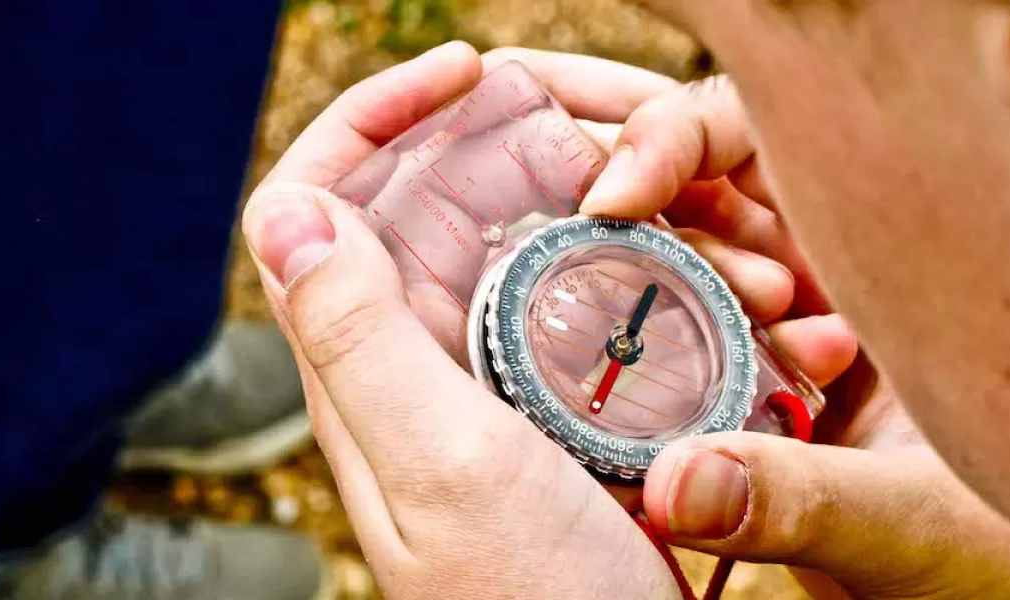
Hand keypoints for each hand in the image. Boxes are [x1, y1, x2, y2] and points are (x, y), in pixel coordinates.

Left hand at [241, 44, 859, 597]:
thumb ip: (361, 342)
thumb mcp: (445, 468)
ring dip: (615, 210)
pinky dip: (657, 269)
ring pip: (534, 247)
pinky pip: (599, 305)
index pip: (322, 202)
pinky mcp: (574, 409)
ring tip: (704, 212)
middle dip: (528, 148)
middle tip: (627, 138)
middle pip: (444, 203)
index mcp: (371, 367)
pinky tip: (722, 275)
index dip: (375, 115)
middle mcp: (428, 363)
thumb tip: (288, 206)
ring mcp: (505, 385)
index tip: (466, 67)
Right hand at [580, 75, 1009, 598]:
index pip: (764, 130)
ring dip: (673, 327)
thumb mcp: (917, 518)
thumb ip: (802, 498)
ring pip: (680, 284)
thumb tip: (672, 484)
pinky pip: (680, 369)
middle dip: (666, 243)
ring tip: (750, 397)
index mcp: (893, 242)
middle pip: (701, 200)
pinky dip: (666, 399)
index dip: (675, 136)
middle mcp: (835, 272)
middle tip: (677, 312)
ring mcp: (790, 335)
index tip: (619, 192)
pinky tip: (710, 457)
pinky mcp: (755, 400)